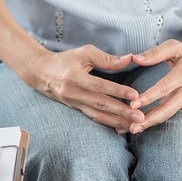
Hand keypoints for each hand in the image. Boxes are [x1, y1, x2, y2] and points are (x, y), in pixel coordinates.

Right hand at [25, 45, 144, 130]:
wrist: (41, 73)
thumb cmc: (65, 60)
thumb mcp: (84, 53)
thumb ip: (106, 58)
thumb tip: (130, 59)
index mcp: (74, 77)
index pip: (98, 85)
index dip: (116, 90)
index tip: (135, 95)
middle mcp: (72, 93)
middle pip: (99, 104)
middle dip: (121, 112)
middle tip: (140, 117)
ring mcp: (73, 104)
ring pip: (97, 115)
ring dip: (117, 122)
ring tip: (135, 126)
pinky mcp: (76, 109)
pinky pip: (93, 118)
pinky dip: (108, 123)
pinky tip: (121, 127)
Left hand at [129, 39, 181, 132]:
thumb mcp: (176, 48)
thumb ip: (156, 53)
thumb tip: (135, 58)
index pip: (165, 87)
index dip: (149, 97)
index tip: (133, 104)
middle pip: (168, 108)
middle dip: (150, 119)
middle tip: (132, 127)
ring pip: (168, 114)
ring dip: (150, 124)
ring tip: (132, 130)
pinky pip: (169, 114)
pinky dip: (154, 121)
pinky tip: (140, 126)